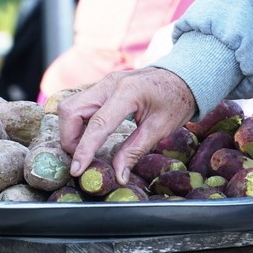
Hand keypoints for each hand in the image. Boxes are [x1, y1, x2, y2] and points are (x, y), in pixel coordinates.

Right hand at [58, 67, 195, 184]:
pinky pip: (80, 103)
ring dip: (71, 130)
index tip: (77, 170)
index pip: (98, 123)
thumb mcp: (160, 128)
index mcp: (128, 92)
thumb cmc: (176, 100)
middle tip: (81, 159)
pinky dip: (78, 122)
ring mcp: (105, 82)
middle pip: (72, 110)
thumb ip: (135, 151)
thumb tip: (119, 176)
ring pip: (71, 105)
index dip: (85, 149)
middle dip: (69, 138)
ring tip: (84, 149)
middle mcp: (110, 83)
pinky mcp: (103, 86)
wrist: (183, 76)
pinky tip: (88, 136)